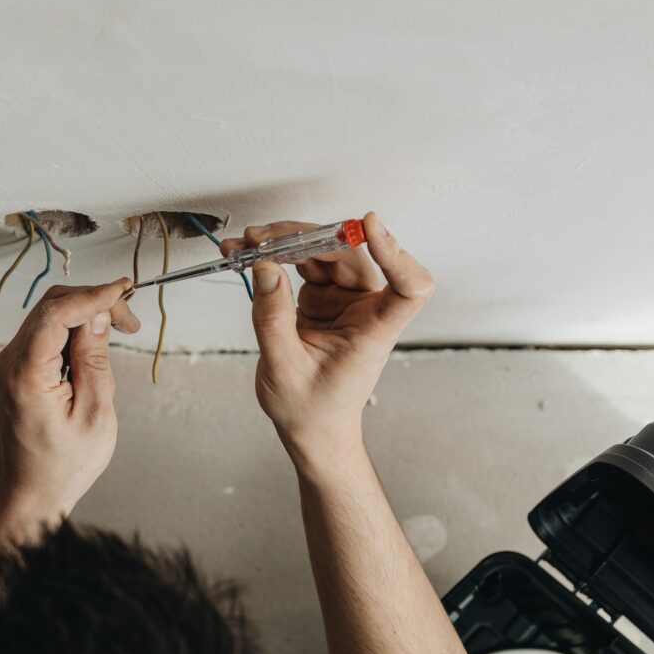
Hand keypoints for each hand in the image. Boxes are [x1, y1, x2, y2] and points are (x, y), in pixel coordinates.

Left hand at [0, 280, 139, 524]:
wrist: (30, 494)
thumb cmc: (63, 465)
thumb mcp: (94, 413)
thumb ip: (95, 360)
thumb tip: (97, 317)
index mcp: (25, 373)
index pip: (56, 313)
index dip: (93, 296)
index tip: (124, 291)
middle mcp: (10, 362)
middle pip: (51, 306)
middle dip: (92, 301)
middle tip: (130, 317)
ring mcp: (10, 365)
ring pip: (49, 316)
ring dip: (84, 313)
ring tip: (121, 327)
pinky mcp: (17, 370)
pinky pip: (46, 334)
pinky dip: (73, 328)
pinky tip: (97, 339)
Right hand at [220, 212, 433, 476]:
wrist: (310, 428)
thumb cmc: (312, 410)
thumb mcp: (283, 367)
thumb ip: (273, 318)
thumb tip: (265, 267)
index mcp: (375, 331)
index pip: (406, 287)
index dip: (395, 252)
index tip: (370, 225)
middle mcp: (366, 310)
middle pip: (349, 256)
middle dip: (305, 238)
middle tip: (262, 238)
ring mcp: (344, 301)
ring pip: (324, 254)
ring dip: (285, 242)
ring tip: (247, 243)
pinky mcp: (323, 298)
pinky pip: (303, 265)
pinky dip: (276, 257)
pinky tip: (250, 254)